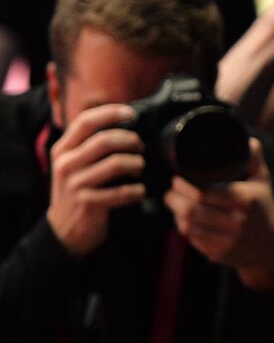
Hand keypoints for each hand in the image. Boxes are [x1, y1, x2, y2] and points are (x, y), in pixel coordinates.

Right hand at [46, 103, 145, 256]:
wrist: (66, 229)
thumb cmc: (79, 190)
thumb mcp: (75, 164)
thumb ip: (90, 145)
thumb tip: (123, 123)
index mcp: (63, 149)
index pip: (85, 121)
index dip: (109, 113)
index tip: (131, 113)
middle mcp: (66, 164)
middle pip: (105, 140)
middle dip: (131, 141)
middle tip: (141, 148)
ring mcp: (75, 184)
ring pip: (116, 164)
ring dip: (137, 165)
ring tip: (140, 170)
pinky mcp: (88, 202)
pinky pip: (121, 191)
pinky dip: (137, 190)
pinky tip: (139, 191)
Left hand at [164, 139, 273, 290]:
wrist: (271, 248)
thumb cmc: (263, 211)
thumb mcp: (263, 183)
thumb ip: (254, 161)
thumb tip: (248, 140)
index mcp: (245, 200)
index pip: (204, 193)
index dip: (184, 186)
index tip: (178, 179)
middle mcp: (236, 221)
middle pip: (191, 210)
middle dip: (174, 199)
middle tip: (171, 192)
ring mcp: (227, 240)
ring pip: (188, 225)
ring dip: (176, 214)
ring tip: (174, 204)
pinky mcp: (218, 253)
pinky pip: (192, 239)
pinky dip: (185, 228)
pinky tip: (185, 220)